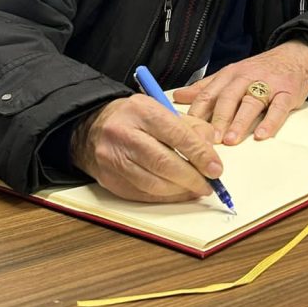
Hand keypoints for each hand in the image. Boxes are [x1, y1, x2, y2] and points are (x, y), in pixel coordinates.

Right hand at [70, 95, 222, 202]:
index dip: (200, 155)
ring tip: (195, 189)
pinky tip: (177, 193)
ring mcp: (113, 158)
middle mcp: (124, 133)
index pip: (176, 134)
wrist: (91, 127)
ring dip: (180, 190)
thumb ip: (189, 126)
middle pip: (164, 162)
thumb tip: (210, 149)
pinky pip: (143, 194)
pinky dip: (165, 197)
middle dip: (192, 177)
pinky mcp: (109, 179)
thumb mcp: (160, 109)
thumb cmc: (132, 118)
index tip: (216, 168)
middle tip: (208, 184)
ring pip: (153, 183)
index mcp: (141, 110)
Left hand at [172, 41, 307, 146]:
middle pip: (228, 97)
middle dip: (218, 119)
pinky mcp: (287, 92)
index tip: (188, 129)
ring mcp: (268, 84)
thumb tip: (178, 97)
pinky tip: (262, 135)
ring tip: (231, 140)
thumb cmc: (260, 70)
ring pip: (251, 103)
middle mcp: (246, 78)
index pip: (209, 92)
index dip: (198, 111)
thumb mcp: (231, 74)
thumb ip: (206, 87)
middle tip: (210, 139)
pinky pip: (278, 108)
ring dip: (240, 122)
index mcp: (229, 74)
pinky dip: (270, 122)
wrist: (296, 57)